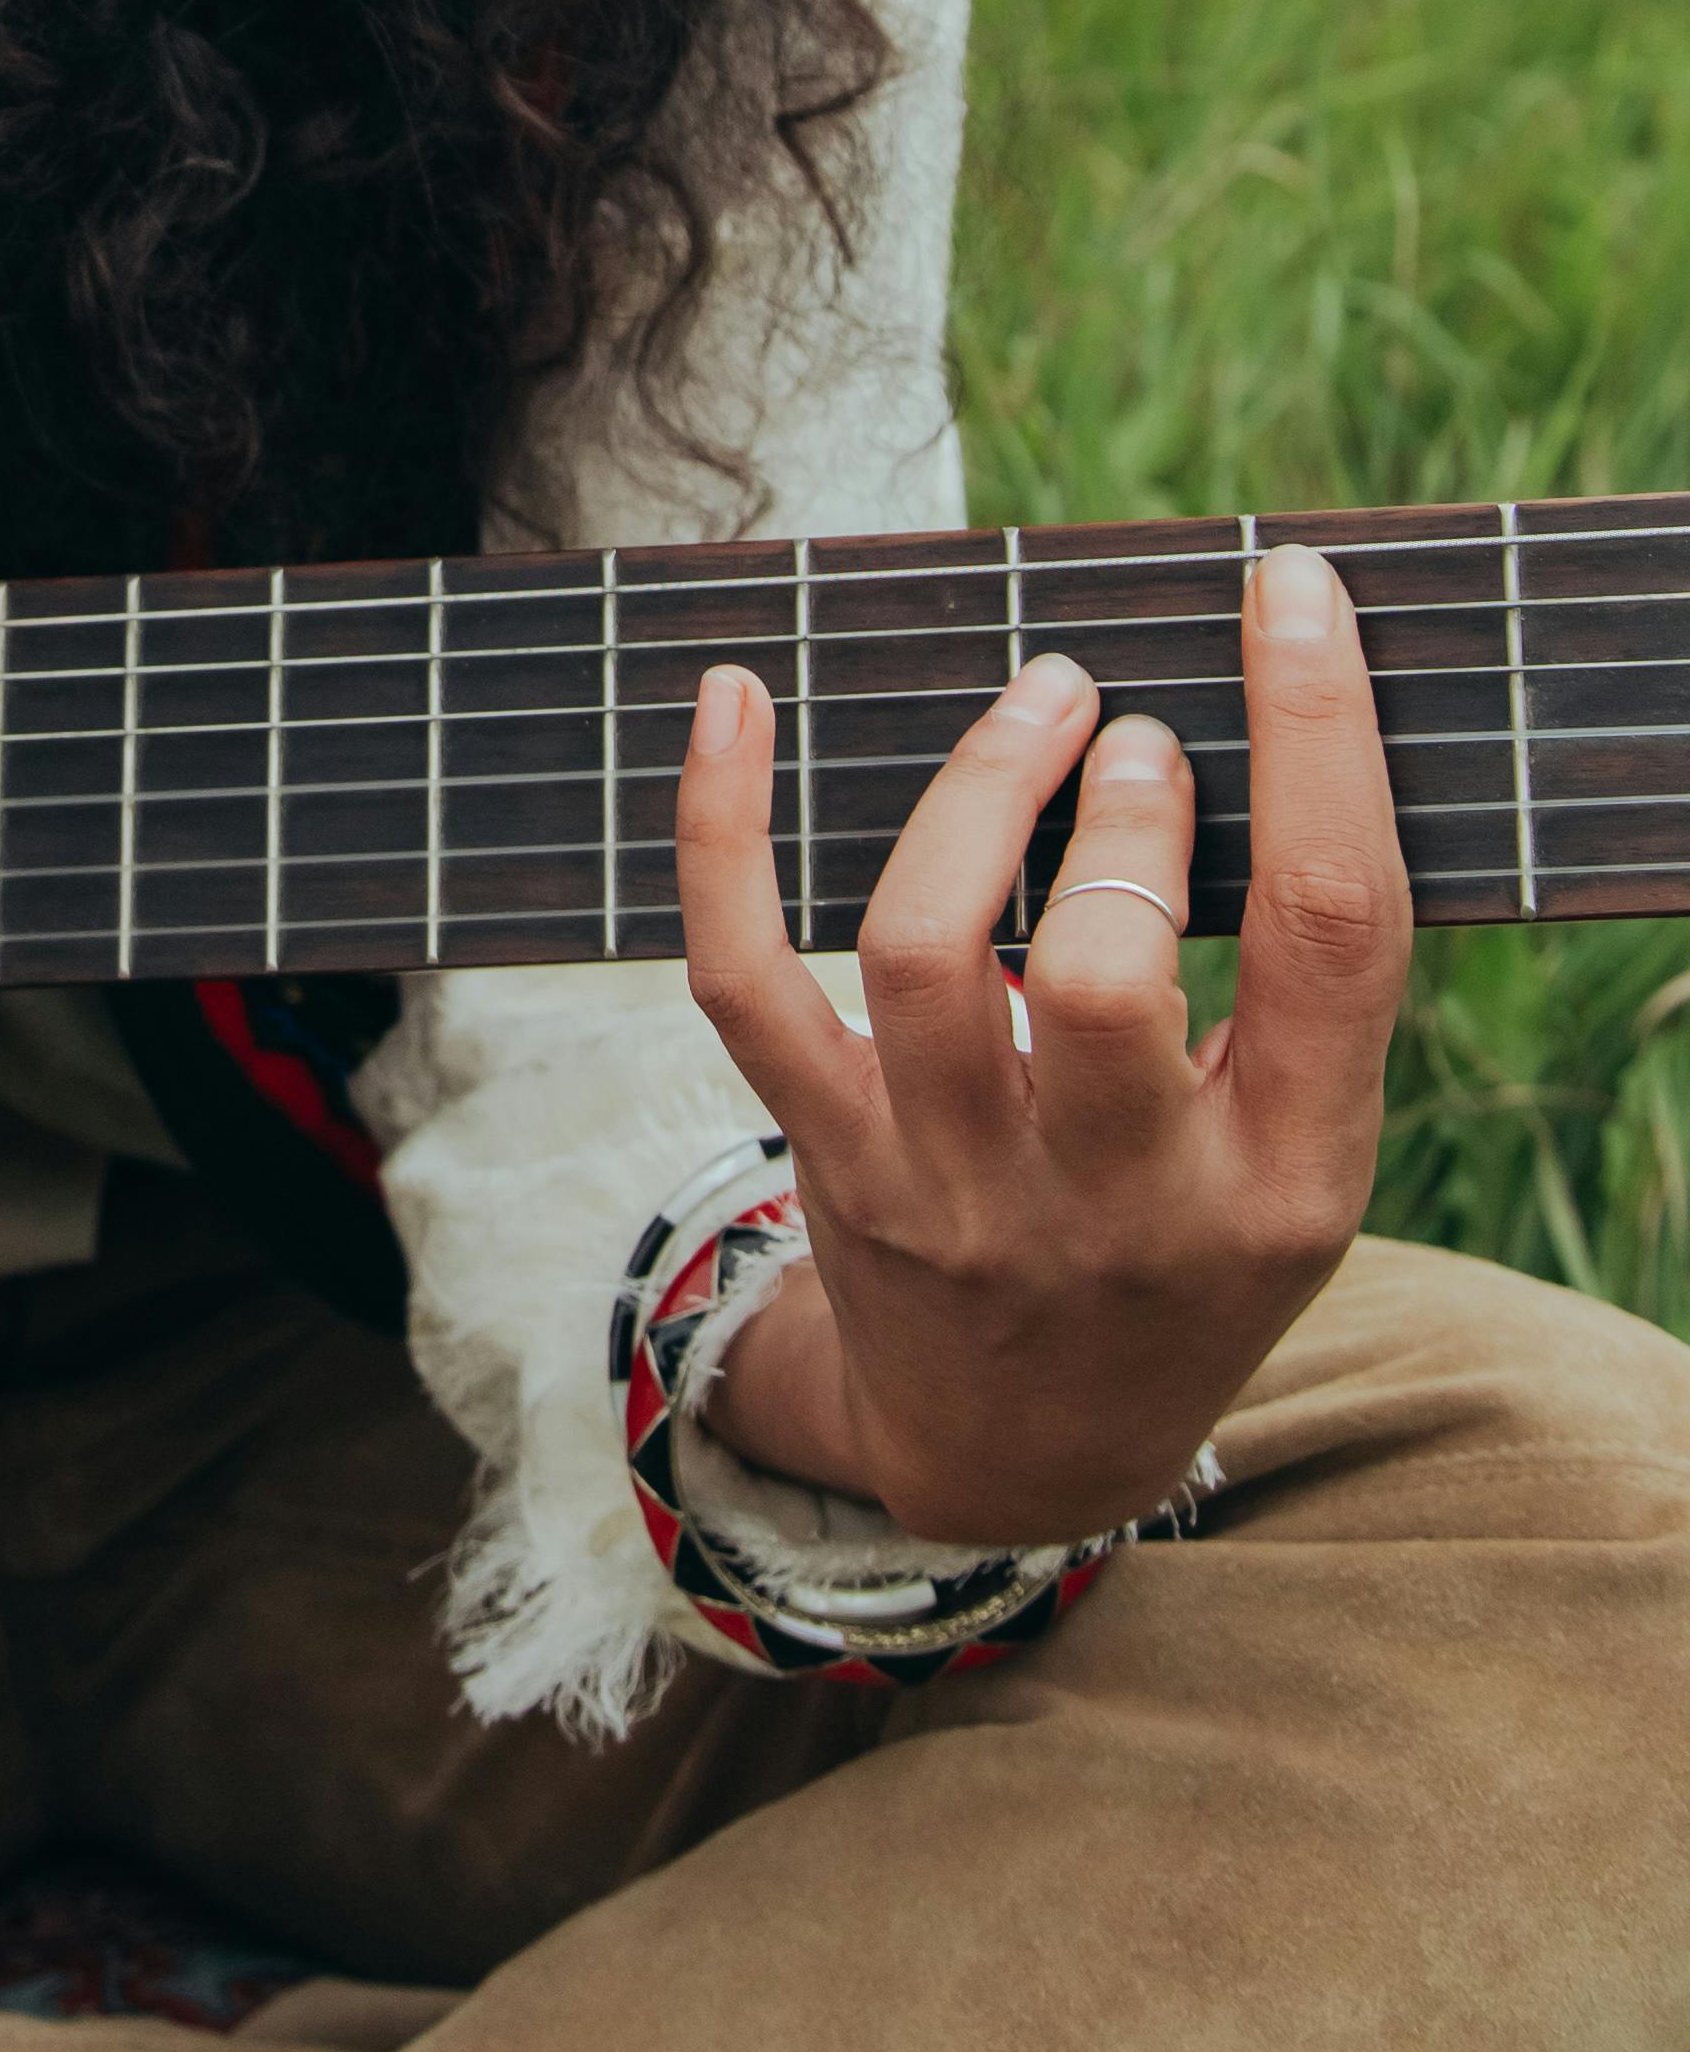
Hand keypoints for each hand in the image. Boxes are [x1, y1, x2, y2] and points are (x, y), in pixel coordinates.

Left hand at [671, 541, 1408, 1542]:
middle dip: (1121, 814)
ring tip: (1036, 706)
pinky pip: (746, 980)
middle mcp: (1120, 1201)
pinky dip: (723, 833)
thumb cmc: (1186, 1244)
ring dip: (976, 794)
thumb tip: (1245, 716)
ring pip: (928, 957)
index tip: (1285, 596)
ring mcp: (957, 1192)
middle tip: (1129, 732)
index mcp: (1286, 1178)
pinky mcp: (829, 1162)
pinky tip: (734, 702)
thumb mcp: (1297, 1154)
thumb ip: (1293, 983)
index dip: (1317, 743)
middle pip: (1107, 975)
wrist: (1026, 1456)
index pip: (1329, 937)